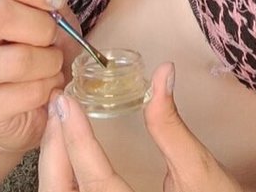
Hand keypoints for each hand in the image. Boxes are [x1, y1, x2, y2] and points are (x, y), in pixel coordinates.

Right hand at [0, 0, 74, 152]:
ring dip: (50, 62)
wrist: (23, 104)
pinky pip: (25, 93)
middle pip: (0, 15)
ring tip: (52, 64)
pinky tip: (45, 87)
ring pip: (18, 58)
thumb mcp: (39, 10)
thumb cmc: (32, 46)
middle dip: (42, 27)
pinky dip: (47, 89)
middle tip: (52, 37)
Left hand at [39, 62, 242, 191]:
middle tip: (59, 108)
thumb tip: (162, 75)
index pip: (93, 182)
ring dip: (57, 166)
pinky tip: (70, 157)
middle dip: (56, 150)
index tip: (65, 102)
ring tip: (62, 125)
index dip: (75, 139)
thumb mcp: (199, 173)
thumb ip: (171, 127)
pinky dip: (65, 181)